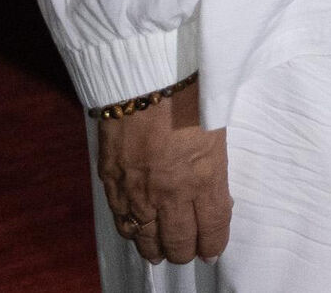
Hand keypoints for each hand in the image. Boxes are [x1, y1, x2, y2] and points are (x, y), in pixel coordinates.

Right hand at [96, 77, 229, 265]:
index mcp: (204, 178)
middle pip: (179, 241)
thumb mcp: (217, 131)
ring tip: (161, 254)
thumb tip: (215, 195)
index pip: (212, 228)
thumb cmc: (190, 93)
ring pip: (147, 238)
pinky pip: (122, 220)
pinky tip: (136, 234)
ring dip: (156, 249)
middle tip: (188, 253)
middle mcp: (171, 192)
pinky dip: (131, 232)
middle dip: (185, 252)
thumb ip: (214, 169)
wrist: (145, 76)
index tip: (213, 251)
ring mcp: (139, 190)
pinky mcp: (113, 181)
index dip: (213, 244)